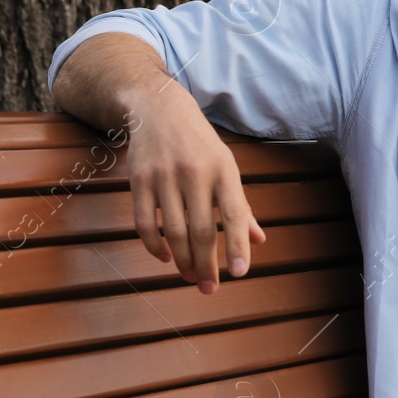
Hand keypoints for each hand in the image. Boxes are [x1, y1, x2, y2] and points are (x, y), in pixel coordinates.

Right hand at [125, 86, 266, 292]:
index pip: (234, 214)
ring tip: (190, 276)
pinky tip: (165, 257)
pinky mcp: (139, 180)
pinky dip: (154, 245)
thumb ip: (241, 205)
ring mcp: (164, 176)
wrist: (159, 109)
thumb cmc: (200, 144)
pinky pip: (144, 222)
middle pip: (202, 230)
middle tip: (210, 288)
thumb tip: (259, 239)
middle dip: (207, 264)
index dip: (237, 245)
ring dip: (182, 260)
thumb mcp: (226, 166)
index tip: (240, 273)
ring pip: (173, 231)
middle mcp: (195, 173)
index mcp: (223, 170)